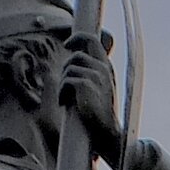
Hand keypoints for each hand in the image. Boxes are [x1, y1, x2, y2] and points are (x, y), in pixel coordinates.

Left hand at [58, 32, 121, 159]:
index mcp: (106, 67)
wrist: (107, 131)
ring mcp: (95, 76)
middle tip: (65, 71)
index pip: (92, 41)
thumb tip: (74, 63)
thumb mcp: (99, 88)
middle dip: (68, 60)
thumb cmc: (100, 113)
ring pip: (69, 69)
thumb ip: (90, 73)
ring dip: (64, 83)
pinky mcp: (86, 85)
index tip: (69, 44)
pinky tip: (65, 103)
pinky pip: (66, 81)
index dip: (78, 38)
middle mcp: (102, 68)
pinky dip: (62, 93)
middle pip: (78, 52)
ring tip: (67, 97)